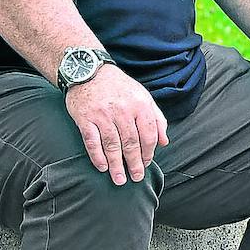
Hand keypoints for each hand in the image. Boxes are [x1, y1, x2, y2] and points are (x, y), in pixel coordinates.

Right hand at [65, 66, 168, 184]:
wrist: (89, 70)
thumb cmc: (119, 86)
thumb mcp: (143, 96)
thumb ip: (156, 118)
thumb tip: (164, 142)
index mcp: (140, 104)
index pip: (148, 135)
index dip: (148, 153)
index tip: (146, 164)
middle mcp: (122, 110)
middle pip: (131, 143)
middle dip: (134, 163)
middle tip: (136, 178)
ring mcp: (103, 114)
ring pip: (112, 145)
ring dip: (117, 165)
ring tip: (119, 179)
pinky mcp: (85, 118)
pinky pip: (92, 141)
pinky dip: (98, 157)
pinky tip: (103, 167)